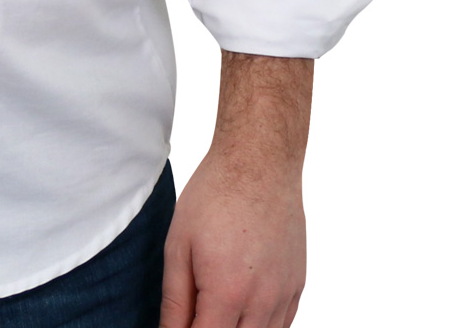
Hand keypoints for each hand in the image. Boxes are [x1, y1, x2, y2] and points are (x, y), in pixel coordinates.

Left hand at [160, 52, 311, 327]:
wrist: (259, 162)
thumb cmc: (213, 196)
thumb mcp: (178, 245)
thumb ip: (175, 299)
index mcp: (227, 293)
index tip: (177, 324)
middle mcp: (262, 303)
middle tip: (196, 310)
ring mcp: (284, 296)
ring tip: (216, 306)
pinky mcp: (298, 286)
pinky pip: (281, 325)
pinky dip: (260, 326)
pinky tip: (241, 309)